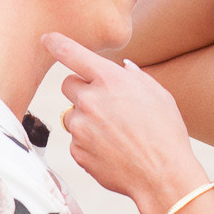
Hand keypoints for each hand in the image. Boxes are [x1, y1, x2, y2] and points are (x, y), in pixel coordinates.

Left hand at [42, 32, 210, 213]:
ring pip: (73, 115)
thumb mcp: (158, 95)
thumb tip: (123, 69)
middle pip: (68, 84)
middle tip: (105, 105)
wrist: (162, 175)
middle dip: (82, 90)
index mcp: (110, 79)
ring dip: (87, 120)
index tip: (47, 38)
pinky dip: (90, 144)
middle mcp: (90, 99)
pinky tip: (113, 152)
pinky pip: (77, 141)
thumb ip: (135, 78)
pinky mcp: (77, 151)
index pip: (72, 53)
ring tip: (116, 135)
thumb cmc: (166, 132)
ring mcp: (80, 127)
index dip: (57, 43)